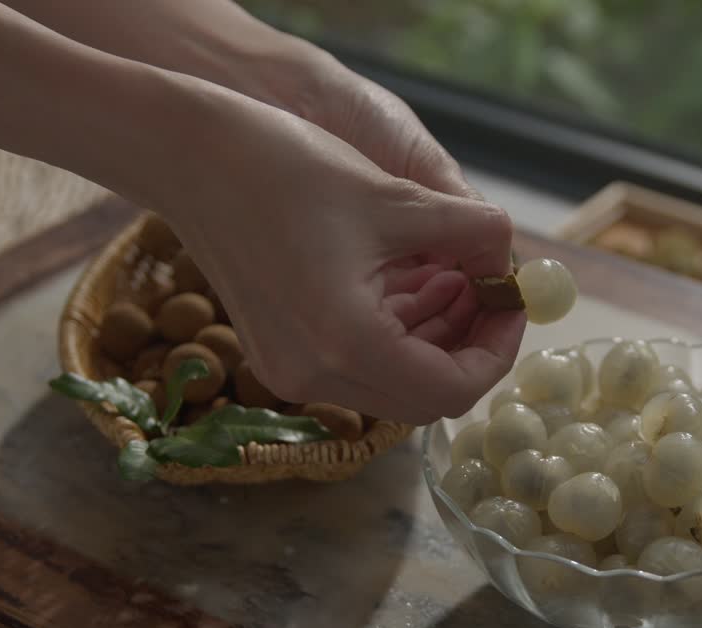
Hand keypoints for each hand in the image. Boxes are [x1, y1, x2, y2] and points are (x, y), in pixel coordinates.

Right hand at [153, 80, 524, 423]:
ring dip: (434, 339)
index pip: (453, 390)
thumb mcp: (395, 197)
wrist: (188, 157)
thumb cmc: (283, 166)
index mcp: (347, 343)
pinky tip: (412, 279)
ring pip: (393, 384)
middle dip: (469, 345)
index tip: (512, 302)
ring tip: (454, 275)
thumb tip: (513, 257)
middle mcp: (316, 375)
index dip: (497, 349)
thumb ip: (470, 233)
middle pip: (424, 398)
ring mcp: (292, 370)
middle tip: (490, 292)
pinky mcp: (280, 353)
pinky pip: (358, 365)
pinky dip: (396, 333)